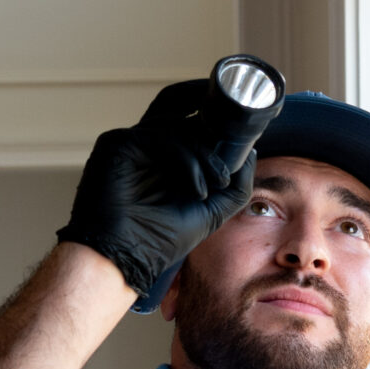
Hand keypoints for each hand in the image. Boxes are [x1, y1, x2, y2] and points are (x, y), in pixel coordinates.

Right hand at [53, 76, 279, 299]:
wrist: (126, 260)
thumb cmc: (160, 240)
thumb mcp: (212, 211)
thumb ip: (235, 184)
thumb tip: (251, 153)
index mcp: (162, 155)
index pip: (186, 118)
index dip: (212, 111)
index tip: (242, 117)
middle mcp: (144, 144)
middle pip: (180, 109)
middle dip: (212, 114)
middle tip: (237, 128)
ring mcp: (129, 142)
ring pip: (177, 126)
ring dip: (205, 154)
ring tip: (219, 181)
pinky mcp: (117, 144)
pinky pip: (161, 137)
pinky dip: (187, 160)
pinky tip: (198, 189)